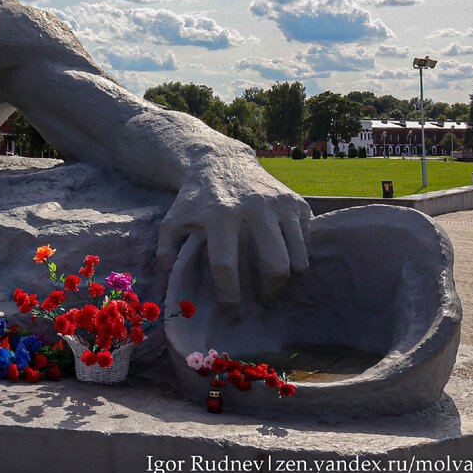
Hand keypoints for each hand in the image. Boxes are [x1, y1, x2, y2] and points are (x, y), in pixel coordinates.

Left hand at [156, 159, 309, 314]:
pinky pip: (306, 241)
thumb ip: (166, 252)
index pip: (227, 267)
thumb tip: (169, 283)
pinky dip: (297, 256)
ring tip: (275, 286)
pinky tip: (282, 258)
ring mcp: (280, 204)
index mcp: (220, 217)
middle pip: (275, 266)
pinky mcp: (297, 202)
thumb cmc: (196, 199)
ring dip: (288, 279)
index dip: (229, 295)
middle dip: (270, 293)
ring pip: (297, 258)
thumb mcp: (172, 221)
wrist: (221, 161)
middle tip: (262, 302)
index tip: (231, 310)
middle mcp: (254, 209)